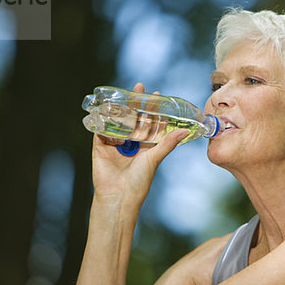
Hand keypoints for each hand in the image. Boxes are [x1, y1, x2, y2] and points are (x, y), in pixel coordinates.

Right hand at [91, 82, 187, 206]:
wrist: (118, 197)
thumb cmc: (139, 182)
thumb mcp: (154, 159)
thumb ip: (167, 143)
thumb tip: (184, 131)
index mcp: (145, 146)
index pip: (149, 122)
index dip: (153, 109)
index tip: (157, 94)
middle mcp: (130, 143)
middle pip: (133, 118)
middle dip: (136, 103)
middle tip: (139, 86)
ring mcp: (114, 143)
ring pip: (117, 121)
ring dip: (120, 107)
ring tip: (124, 93)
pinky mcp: (100, 146)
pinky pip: (101, 128)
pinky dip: (103, 118)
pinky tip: (107, 106)